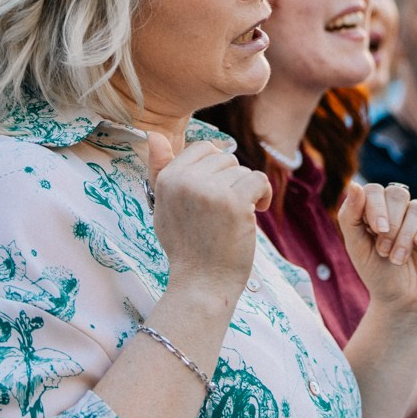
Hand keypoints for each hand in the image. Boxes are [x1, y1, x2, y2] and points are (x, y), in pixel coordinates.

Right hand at [147, 133, 270, 301]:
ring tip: (236, 216)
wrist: (201, 283)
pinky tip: (255, 213)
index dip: (216, 171)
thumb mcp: (164, 206)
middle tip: (225, 211)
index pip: (202, 148)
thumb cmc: (185, 246)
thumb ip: (160, 170)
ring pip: (243, 170)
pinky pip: (259, 179)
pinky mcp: (234, 202)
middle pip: (226, 158)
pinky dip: (263, 195)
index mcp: (168, 178)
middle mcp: (185, 180)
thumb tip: (153, 134)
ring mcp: (210, 190)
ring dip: (246, 191)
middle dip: (232, 182)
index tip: (214, 197)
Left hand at [337, 180, 416, 315]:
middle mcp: (399, 210)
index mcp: (375, 211)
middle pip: (397, 193)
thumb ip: (350, 216)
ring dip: (406, 235)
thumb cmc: (378, 276)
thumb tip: (354, 183)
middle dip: (391, 222)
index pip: (374, 191)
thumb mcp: (357, 248)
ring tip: (398, 259)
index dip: (375, 206)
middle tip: (384, 250)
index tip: (375, 231)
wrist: (404, 303)